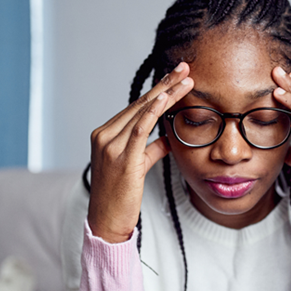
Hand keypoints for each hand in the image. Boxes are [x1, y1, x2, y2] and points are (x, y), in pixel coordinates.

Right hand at [87, 62, 193, 242]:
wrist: (106, 222)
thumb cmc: (120, 197)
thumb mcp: (136, 167)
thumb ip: (150, 150)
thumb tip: (168, 138)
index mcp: (104, 135)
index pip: (135, 107)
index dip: (157, 90)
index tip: (175, 77)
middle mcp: (104, 136)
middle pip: (139, 104)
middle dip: (164, 84)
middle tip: (184, 68)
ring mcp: (110, 146)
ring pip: (142, 112)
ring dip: (166, 93)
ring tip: (185, 80)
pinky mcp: (121, 159)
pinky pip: (139, 130)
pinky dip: (152, 112)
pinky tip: (165, 99)